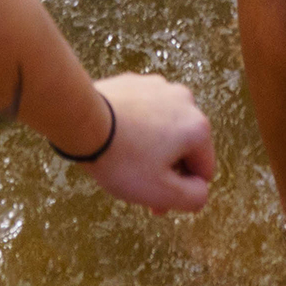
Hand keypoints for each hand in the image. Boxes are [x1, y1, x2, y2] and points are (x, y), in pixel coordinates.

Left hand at [71, 74, 214, 213]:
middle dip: (166, 172)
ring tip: (124, 164)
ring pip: (163, 130)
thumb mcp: (164, 193)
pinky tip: (116, 142)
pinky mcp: (132, 81)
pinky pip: (143, 113)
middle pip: (183, 148)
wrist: (82, 120)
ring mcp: (156, 85)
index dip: (182, 193)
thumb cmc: (123, 159)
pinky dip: (136, 129)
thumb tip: (200, 189)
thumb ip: (195, 197)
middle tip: (140, 191)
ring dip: (151, 150)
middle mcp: (183, 99)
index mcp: (197, 126)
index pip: (203, 172)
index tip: (158, 203)